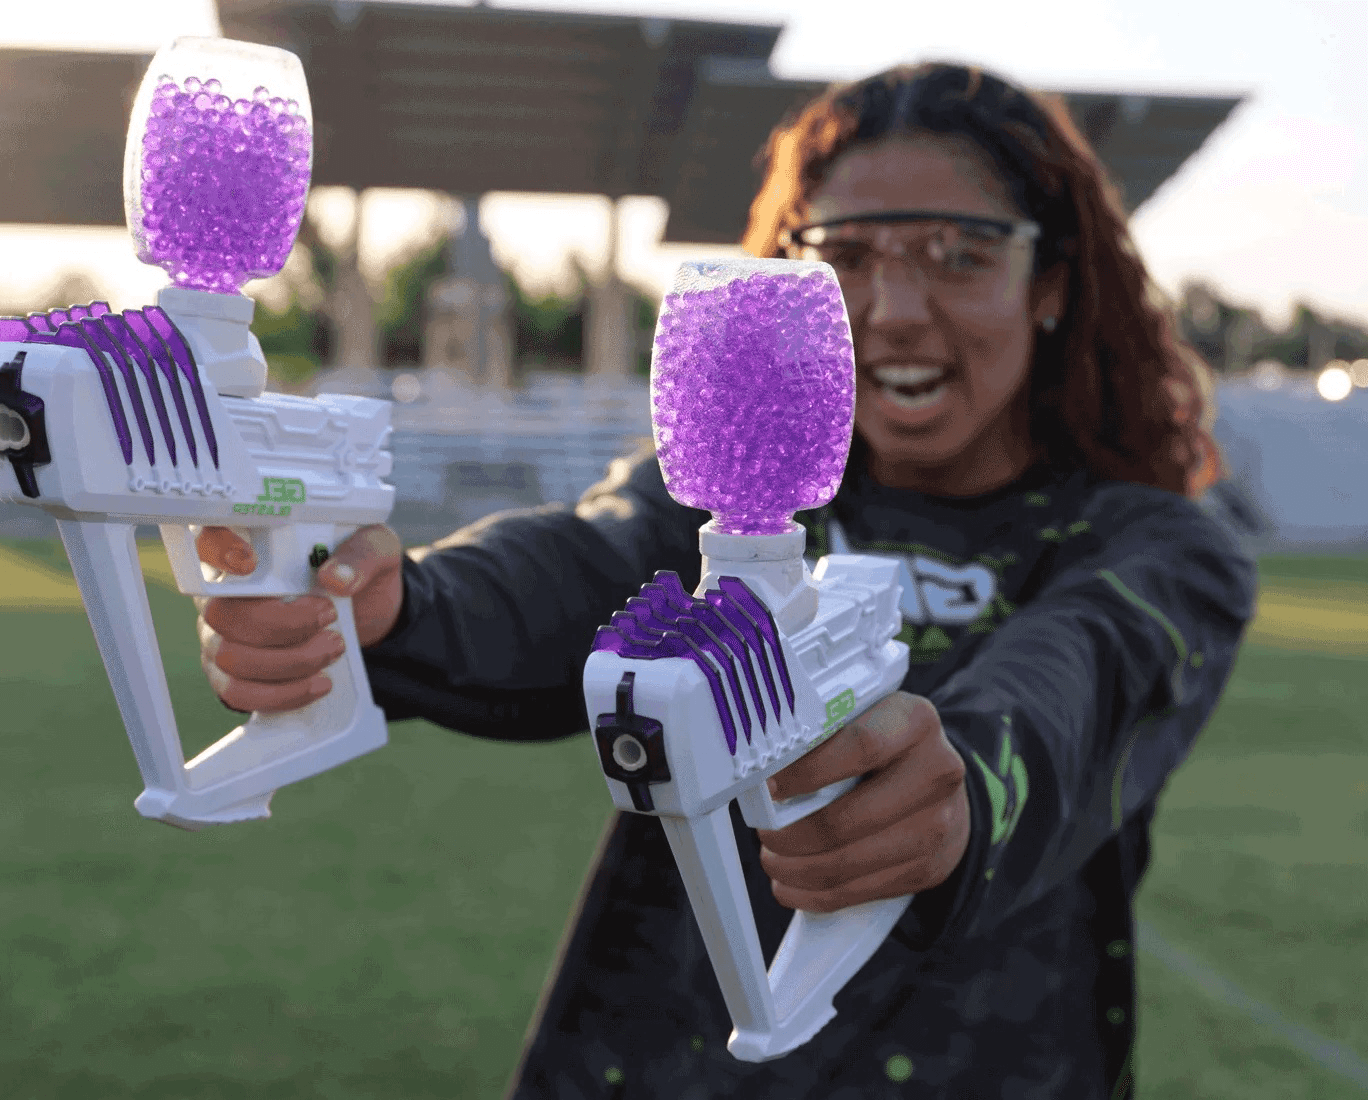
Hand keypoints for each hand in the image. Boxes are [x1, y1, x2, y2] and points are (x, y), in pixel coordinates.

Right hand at [193, 524, 404, 714]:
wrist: (366, 610)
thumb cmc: (357, 568)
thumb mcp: (375, 548)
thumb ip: (361, 555)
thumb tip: (336, 578)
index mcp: (250, 547)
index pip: (208, 539)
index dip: (218, 551)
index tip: (250, 563)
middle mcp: (224, 591)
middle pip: (221, 613)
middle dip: (281, 625)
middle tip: (329, 618)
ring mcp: (221, 635)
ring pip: (231, 657)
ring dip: (289, 662)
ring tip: (333, 649)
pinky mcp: (232, 674)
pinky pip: (239, 692)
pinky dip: (282, 694)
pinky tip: (318, 683)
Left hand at [756, 692, 969, 913]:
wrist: (937, 781)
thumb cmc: (883, 745)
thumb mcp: (862, 718)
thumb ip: (821, 735)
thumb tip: (761, 771)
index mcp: (914, 721)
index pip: (859, 747)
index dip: (807, 772)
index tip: (769, 788)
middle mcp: (936, 772)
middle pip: (848, 819)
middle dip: (791, 835)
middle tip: (764, 834)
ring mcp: (938, 824)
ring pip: (848, 863)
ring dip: (796, 870)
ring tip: (773, 860)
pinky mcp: (930, 867)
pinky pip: (860, 892)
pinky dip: (815, 894)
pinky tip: (791, 885)